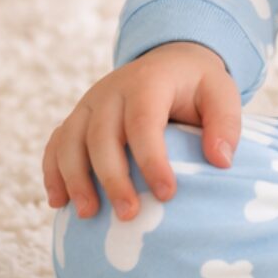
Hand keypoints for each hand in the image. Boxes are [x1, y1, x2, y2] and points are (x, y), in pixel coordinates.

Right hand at [42, 41, 241, 220]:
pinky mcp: (77, 118)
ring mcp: (89, 103)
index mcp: (148, 82)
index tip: (167, 194)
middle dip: (112, 178)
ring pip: (70, 140)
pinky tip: (59, 202)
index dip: (152, 160)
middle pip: (101, 136)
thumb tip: (221, 162)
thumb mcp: (222, 93)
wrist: (171, 61)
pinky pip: (55, 143)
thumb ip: (225, 124)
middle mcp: (111, 90)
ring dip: (75, 179)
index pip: (143, 122)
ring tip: (89, 214)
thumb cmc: (198, 85)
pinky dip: (52, 172)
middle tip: (129, 215)